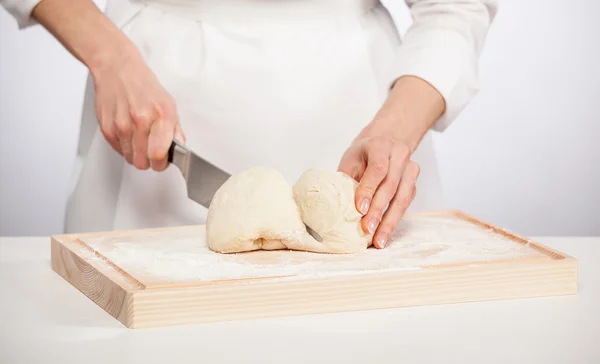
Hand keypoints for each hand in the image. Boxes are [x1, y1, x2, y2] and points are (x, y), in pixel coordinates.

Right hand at [91, 50, 185, 170]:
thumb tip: (180, 149)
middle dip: (150, 161)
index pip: (159, 154)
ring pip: (131, 159)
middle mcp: (140, 120)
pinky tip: (129, 133)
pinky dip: (125, 147)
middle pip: (143, 162)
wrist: (117, 69)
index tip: (163, 160)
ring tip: (140, 139)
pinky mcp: (106, 128)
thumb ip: (176, 130)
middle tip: (152, 151)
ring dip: (137, 154)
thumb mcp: (169, 104)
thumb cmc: (143, 86)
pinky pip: (119, 151)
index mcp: (160, 115)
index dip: (162, 163)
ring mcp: (121, 125)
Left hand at [338, 136, 419, 248]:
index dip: (368, 189)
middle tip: (367, 229)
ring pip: (402, 198)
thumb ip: (346, 180)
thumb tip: (335, 208)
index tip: (360, 209)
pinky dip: (394, 220)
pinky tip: (385, 234)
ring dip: (389, 221)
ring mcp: (410, 169)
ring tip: (379, 240)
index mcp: (380, 146)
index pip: (377, 169)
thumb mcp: (351, 160)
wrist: (384, 142)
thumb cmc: (362, 155)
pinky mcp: (413, 184)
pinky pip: (405, 204)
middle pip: (390, 186)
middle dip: (378, 210)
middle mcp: (399, 155)